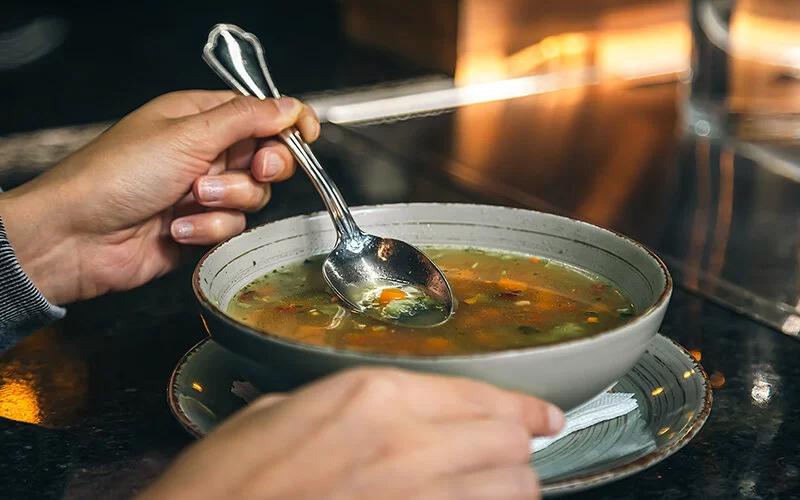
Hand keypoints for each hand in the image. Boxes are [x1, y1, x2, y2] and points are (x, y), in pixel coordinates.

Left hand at [0, 91, 318, 303]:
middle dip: (262, 167)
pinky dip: (208, 229)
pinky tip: (176, 227)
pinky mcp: (200, 227)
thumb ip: (247, 119)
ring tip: (190, 199)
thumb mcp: (189, 134)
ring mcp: (204, 192)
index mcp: (200, 117)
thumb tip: (290, 105)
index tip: (308, 135)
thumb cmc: (117, 175)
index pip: (261, 113)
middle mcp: (205, 152)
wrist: (78, 236)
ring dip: (227, 201)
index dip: (289, 123)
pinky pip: (232, 228)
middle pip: (267, 157)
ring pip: (254, 197)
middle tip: (257, 169)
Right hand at [140, 368, 564, 499]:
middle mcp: (408, 447)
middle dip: (519, 446)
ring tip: (500, 484)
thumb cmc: (222, 483)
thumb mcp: (276, 414)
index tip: (544, 417)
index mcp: (372, 398)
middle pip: (507, 444)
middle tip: (519, 448)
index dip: (524, 408)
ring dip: (512, 487)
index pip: (480, 396)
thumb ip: (347, 406)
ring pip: (510, 493)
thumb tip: (389, 412)